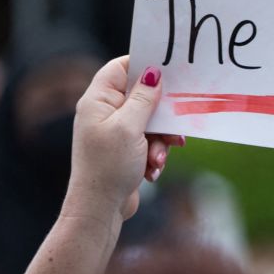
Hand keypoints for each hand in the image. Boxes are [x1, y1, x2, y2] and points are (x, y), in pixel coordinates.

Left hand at [62, 57, 185, 221]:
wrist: (100, 208)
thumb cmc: (108, 165)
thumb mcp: (129, 127)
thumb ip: (143, 98)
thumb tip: (153, 72)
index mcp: (98, 101)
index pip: (120, 68)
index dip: (143, 65)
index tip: (169, 69)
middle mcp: (105, 112)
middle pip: (142, 96)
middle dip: (161, 113)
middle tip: (175, 122)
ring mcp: (116, 131)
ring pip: (151, 121)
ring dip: (161, 139)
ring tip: (157, 156)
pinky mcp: (126, 149)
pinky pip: (150, 141)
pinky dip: (156, 152)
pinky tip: (153, 168)